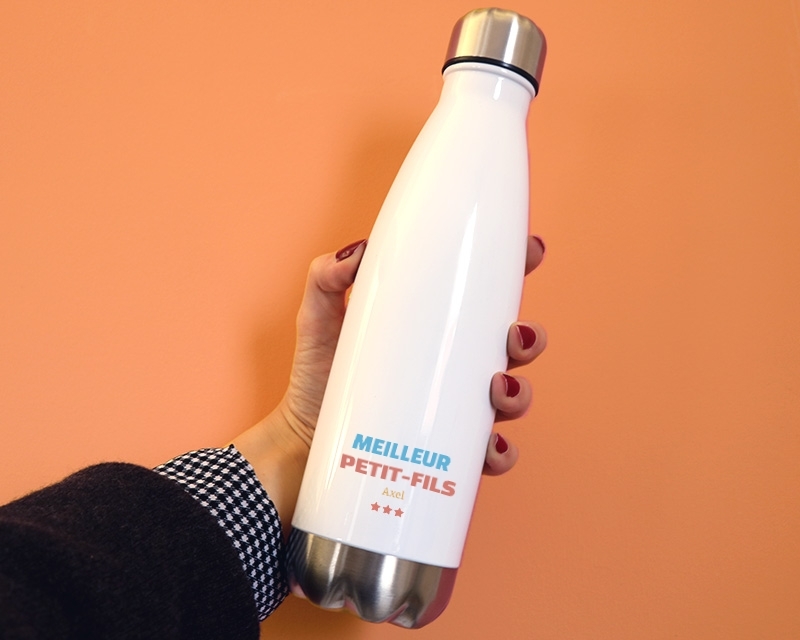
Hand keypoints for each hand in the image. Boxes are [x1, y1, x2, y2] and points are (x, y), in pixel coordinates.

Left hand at [233, 236, 546, 526]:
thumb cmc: (317, 379)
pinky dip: (499, 452)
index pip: (481, 300)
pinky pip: (488, 456)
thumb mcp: (319, 320)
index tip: (530, 252)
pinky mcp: (446, 455)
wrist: (302, 442)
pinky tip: (487, 447)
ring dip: (519, 393)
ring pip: (510, 400)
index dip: (514, 273)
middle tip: (513, 334)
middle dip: (528, 338)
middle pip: (511, 349)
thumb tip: (357, 252)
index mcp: (430, 332)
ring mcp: (452, 414)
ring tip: (497, 387)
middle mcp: (450, 371)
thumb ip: (327, 278)